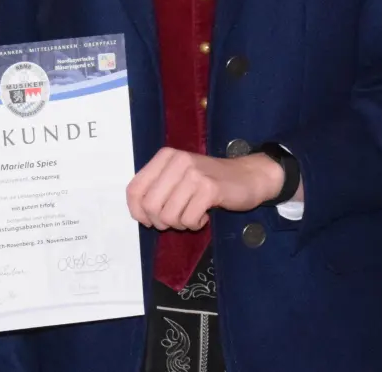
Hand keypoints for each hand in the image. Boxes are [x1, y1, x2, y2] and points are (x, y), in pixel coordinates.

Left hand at [126, 148, 285, 229]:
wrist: (248, 176)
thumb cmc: (209, 180)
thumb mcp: (178, 177)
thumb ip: (156, 189)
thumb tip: (139, 214)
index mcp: (164, 157)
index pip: (134, 189)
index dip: (137, 211)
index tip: (149, 220)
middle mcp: (177, 160)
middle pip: (150, 206)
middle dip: (160, 221)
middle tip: (176, 220)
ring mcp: (194, 173)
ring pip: (168, 216)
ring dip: (180, 224)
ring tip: (192, 215)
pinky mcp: (209, 188)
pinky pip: (188, 219)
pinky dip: (195, 224)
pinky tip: (204, 215)